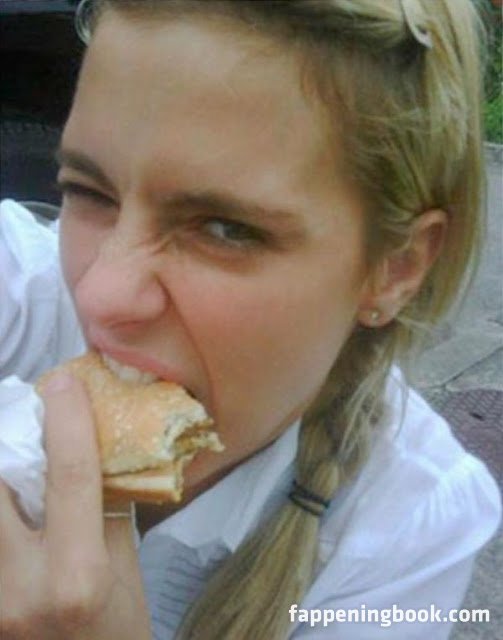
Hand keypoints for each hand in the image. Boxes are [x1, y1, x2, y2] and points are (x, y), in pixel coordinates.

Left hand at [0, 372, 150, 638]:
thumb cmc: (118, 633)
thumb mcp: (125, 571)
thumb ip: (105, 509)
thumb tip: (95, 447)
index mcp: (78, 577)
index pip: (70, 478)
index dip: (67, 420)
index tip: (63, 380)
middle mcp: (19, 587)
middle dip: (7, 436)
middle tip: (20, 412)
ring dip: (0, 471)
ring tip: (15, 454)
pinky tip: (12, 494)